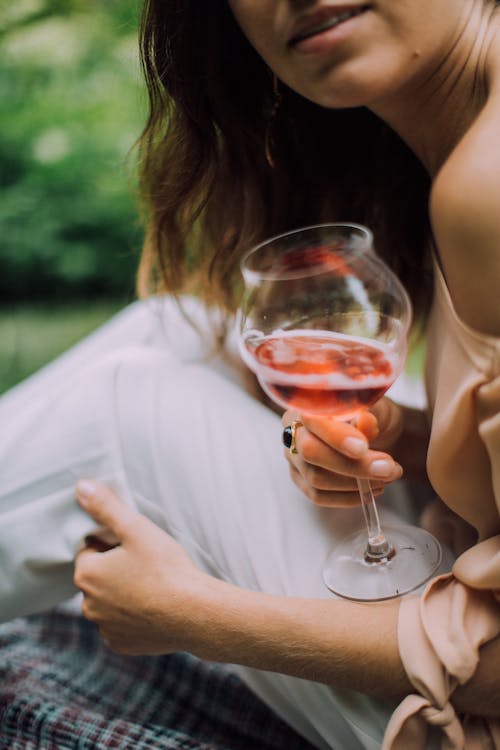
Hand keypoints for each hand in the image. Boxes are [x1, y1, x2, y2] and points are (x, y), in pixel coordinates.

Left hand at [73, 480, 209, 654]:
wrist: (195, 613)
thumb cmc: (166, 567)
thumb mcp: (137, 528)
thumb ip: (107, 507)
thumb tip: (81, 486)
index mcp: (86, 574)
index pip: (90, 549)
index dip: (112, 543)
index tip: (136, 545)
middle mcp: (88, 605)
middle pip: (99, 576)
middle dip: (116, 568)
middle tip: (147, 563)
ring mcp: (105, 628)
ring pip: (109, 601)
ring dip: (123, 593)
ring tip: (153, 584)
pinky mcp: (122, 644)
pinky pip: (121, 625)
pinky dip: (133, 616)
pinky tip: (154, 607)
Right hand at [282, 397, 403, 506]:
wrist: (375, 433)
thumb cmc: (371, 415)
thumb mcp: (377, 408)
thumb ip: (369, 413)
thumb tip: (364, 421)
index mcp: (306, 404)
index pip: (313, 420)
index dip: (336, 436)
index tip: (364, 448)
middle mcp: (292, 430)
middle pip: (310, 452)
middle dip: (351, 465)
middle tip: (387, 468)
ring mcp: (294, 458)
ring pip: (316, 478)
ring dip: (356, 483)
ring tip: (387, 476)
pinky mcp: (301, 480)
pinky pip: (319, 496)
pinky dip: (349, 497)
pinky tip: (370, 489)